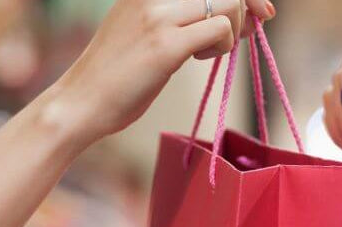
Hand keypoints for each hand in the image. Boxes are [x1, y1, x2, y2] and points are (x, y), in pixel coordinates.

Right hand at [48, 0, 275, 139]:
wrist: (80, 102)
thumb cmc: (116, 74)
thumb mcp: (144, 29)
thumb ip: (182, 15)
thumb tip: (240, 9)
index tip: (261, 9)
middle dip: (248, 7)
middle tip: (248, 32)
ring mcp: (158, 16)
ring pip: (228, 3)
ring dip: (233, 30)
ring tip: (208, 51)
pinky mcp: (165, 45)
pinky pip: (220, 31)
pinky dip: (223, 46)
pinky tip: (200, 59)